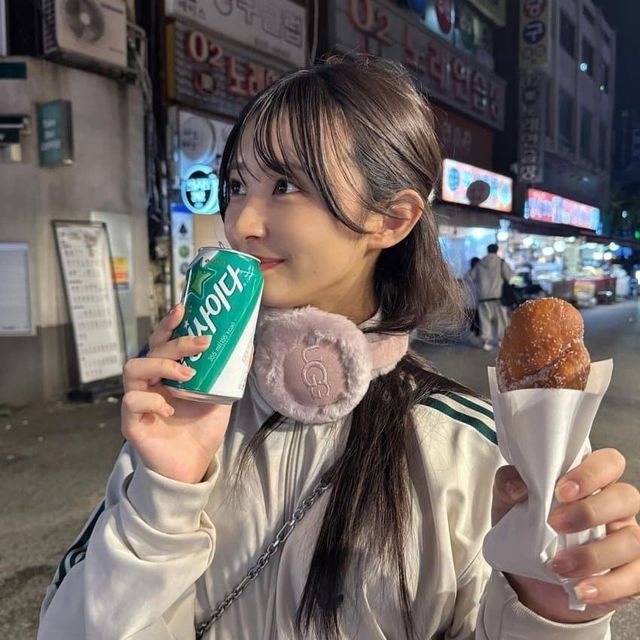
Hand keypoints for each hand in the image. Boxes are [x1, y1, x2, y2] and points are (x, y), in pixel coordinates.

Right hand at [121, 304, 232, 483]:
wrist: (192, 465)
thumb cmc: (202, 428)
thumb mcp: (221, 395)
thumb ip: (229, 372)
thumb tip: (247, 343)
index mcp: (167, 373)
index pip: (162, 341)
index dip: (168, 324)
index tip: (183, 309)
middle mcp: (150, 382)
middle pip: (152, 350)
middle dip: (177, 343)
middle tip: (202, 343)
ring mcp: (138, 401)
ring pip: (133, 369)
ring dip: (161, 365)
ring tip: (187, 375)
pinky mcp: (132, 422)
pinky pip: (132, 402)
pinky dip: (152, 401)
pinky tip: (170, 409)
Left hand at [492, 448, 639, 622]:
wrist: (526, 575)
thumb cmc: (525, 526)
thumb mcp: (508, 499)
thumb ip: (509, 482)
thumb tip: (517, 487)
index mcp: (590, 481)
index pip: (608, 462)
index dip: (591, 473)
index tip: (561, 491)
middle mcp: (614, 507)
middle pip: (627, 497)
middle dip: (590, 511)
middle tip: (556, 524)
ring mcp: (625, 539)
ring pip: (633, 540)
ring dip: (594, 555)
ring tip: (559, 566)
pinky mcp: (630, 574)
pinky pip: (636, 578)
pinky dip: (609, 586)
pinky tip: (582, 589)